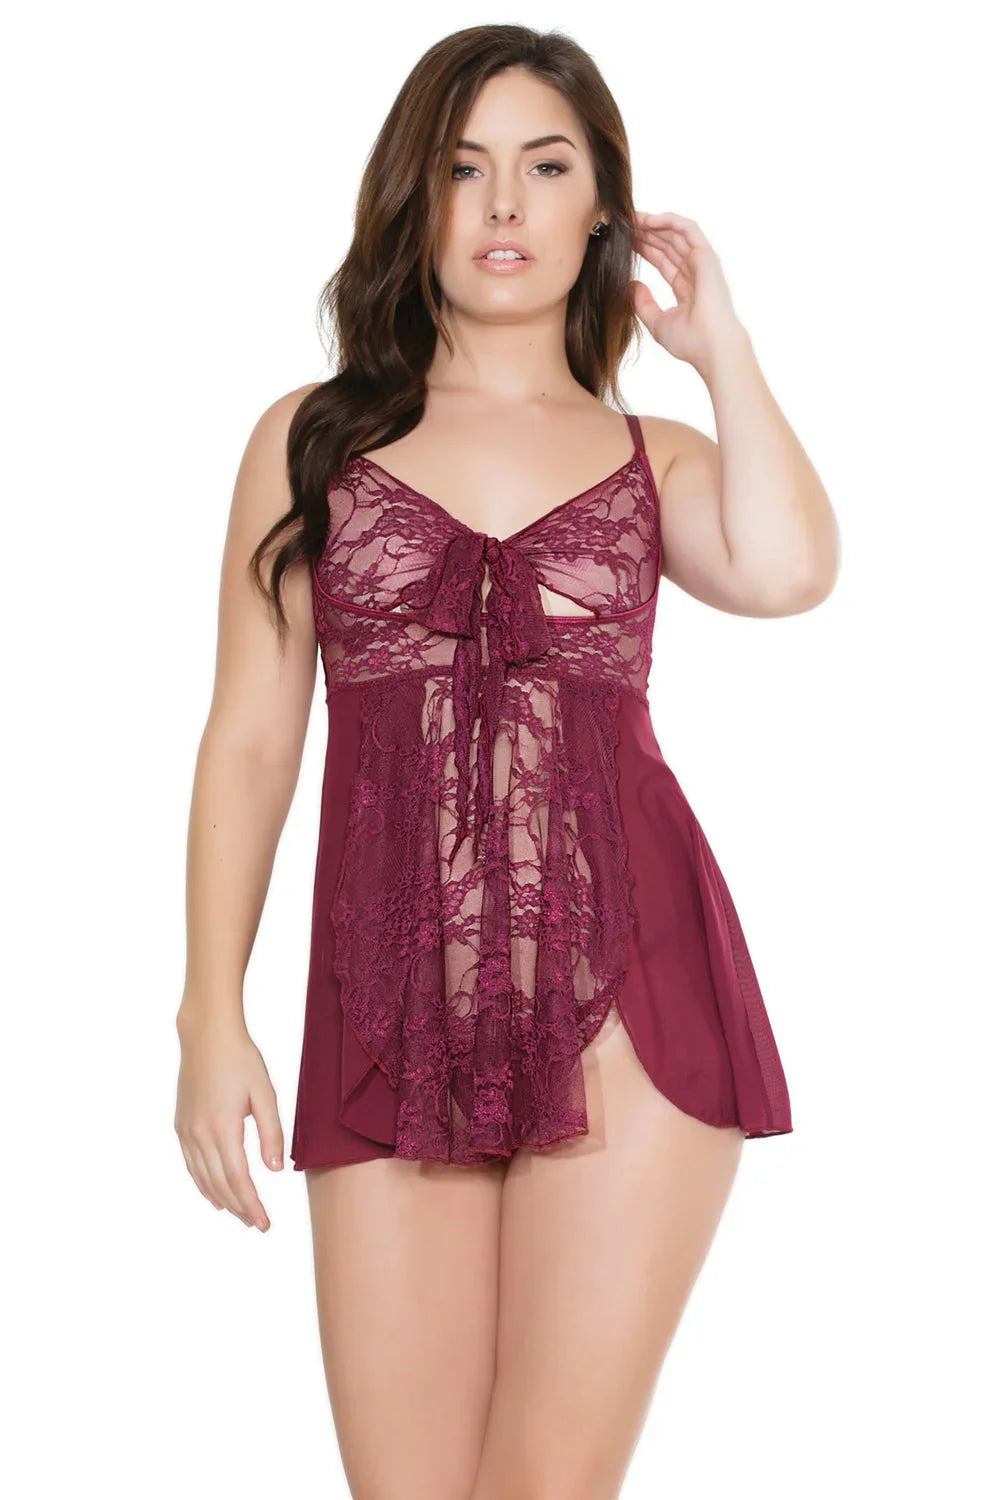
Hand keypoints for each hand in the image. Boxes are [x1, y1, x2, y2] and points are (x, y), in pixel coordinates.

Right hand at [174, 1011, 283, 1231]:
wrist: (206, 1035)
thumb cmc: (241, 1059)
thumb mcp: (265, 1093)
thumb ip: (271, 1133)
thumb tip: (275, 1170)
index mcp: (223, 1128)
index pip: (238, 1180)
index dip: (252, 1205)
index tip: (265, 1224)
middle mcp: (200, 1134)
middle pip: (220, 1185)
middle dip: (239, 1209)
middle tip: (257, 1225)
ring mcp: (186, 1131)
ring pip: (203, 1178)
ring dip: (222, 1200)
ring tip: (240, 1215)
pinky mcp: (181, 1125)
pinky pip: (191, 1164)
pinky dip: (203, 1184)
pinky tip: (214, 1194)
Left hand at [629, 210, 746, 375]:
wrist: (712, 347)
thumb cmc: (691, 341)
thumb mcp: (657, 322)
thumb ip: (643, 304)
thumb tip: (630, 285)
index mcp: (686, 287)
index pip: (662, 260)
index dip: (644, 248)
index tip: (624, 241)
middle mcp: (695, 272)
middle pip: (667, 244)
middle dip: (646, 232)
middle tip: (623, 222)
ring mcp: (702, 263)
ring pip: (675, 234)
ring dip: (654, 224)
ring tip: (631, 217)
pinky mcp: (706, 256)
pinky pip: (688, 229)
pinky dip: (669, 221)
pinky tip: (649, 219)